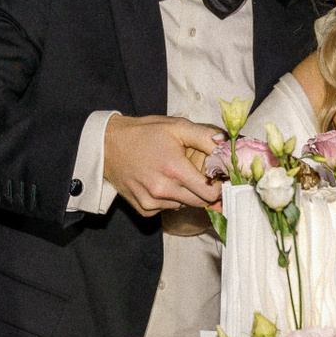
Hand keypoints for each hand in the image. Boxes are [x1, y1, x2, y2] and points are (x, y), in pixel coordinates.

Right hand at [104, 115, 221, 215]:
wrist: (108, 145)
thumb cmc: (144, 133)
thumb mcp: (176, 126)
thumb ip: (205, 136)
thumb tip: (227, 145)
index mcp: (174, 169)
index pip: (210, 193)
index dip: (218, 185)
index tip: (217, 177)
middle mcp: (163, 190)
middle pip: (200, 202)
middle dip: (205, 190)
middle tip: (200, 174)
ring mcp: (152, 202)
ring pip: (184, 205)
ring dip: (186, 194)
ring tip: (175, 175)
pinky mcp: (143, 209)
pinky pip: (167, 209)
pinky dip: (170, 199)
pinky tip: (161, 183)